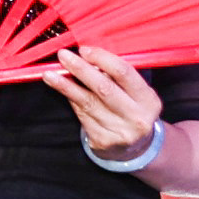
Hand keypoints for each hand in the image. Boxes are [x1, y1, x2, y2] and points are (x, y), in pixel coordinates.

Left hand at [41, 44, 162, 163]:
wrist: (134, 148)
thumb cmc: (131, 111)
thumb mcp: (135, 94)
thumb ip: (117, 77)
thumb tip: (87, 57)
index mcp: (148, 100)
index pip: (124, 73)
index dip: (102, 58)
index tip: (84, 49)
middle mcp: (137, 118)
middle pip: (104, 88)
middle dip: (80, 69)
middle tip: (63, 56)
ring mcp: (120, 132)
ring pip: (87, 103)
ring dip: (66, 86)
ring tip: (50, 74)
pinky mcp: (103, 142)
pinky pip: (82, 115)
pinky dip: (71, 100)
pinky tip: (62, 90)